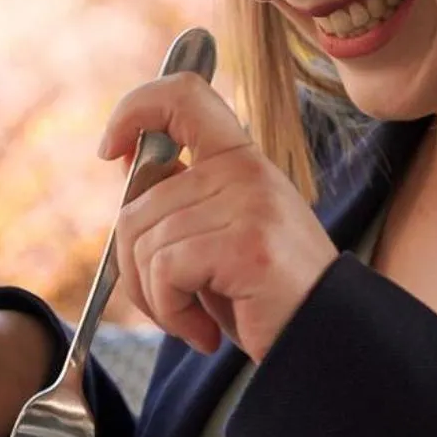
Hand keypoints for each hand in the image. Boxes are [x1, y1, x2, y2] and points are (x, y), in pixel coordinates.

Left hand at [100, 72, 337, 361]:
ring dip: (157, 299)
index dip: (134, 109)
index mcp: (241, 159)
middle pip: (136, 204)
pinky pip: (165, 272)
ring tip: (195, 320)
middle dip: (136, 269)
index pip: (183, 95)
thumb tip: (125, 163)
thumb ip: (178, 199)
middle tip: (174, 304)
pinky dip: (172, 313)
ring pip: (144, 243)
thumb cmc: (265, 298)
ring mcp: (249, 203)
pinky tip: (204, 332)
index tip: (110, 150)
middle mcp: (246, 171)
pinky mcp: (245, 244)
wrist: (325, 341)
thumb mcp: (219, 236)